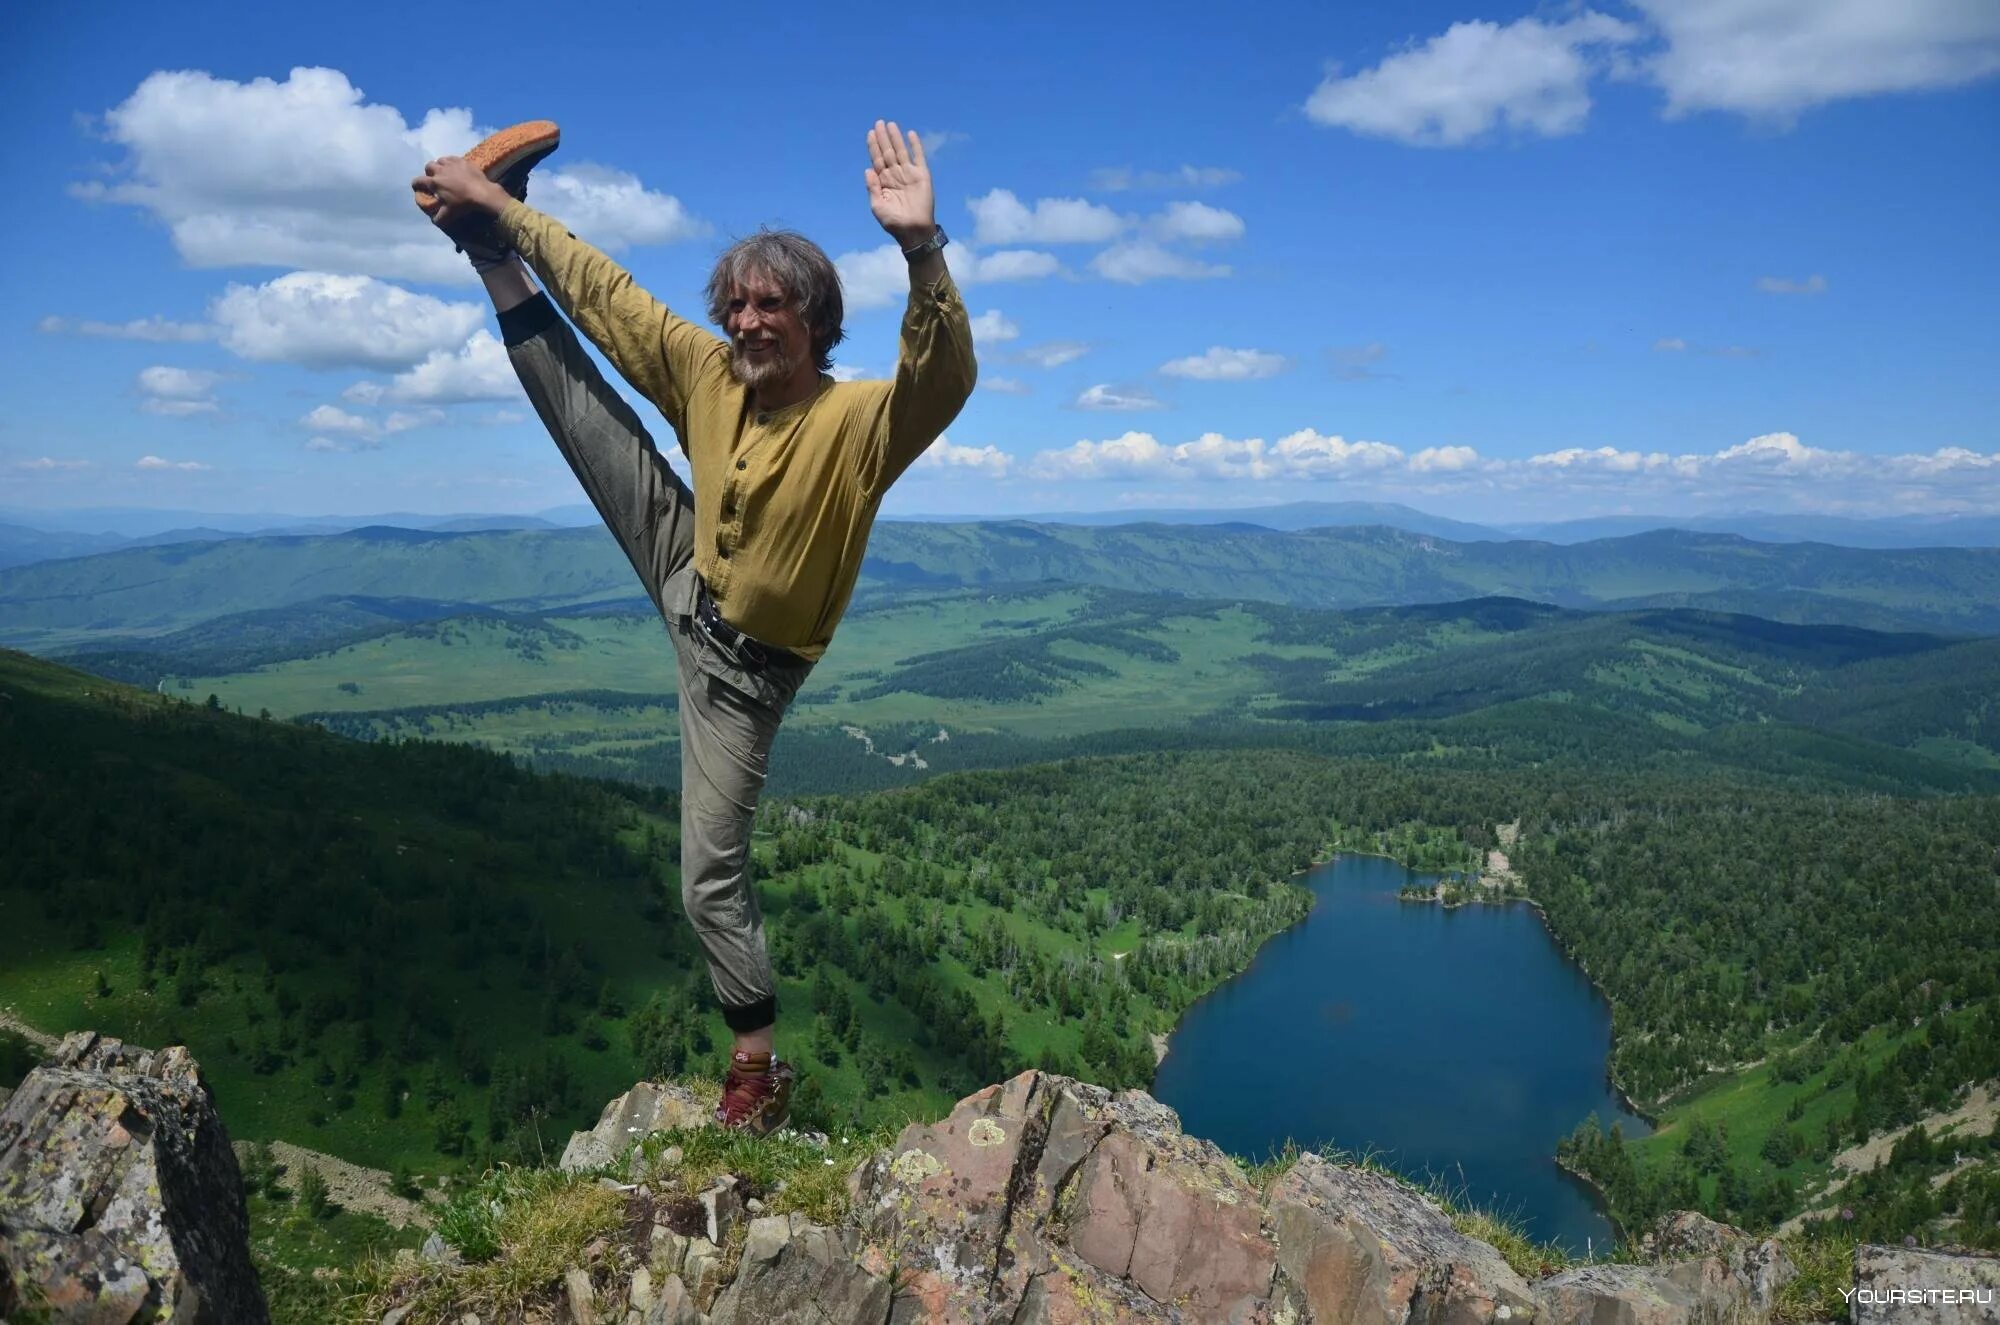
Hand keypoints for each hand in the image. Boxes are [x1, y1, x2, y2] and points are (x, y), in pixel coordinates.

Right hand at [411, 156, 510, 220]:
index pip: (418, 181)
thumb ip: (439, 218)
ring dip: (440, 166)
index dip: (416, 185)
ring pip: (440, 160)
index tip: (417, 187)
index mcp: (434, 182)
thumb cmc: (463, 203)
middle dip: (429, 172)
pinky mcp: (462, 160)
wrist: (482, 193)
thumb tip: (434, 221)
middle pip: (428, 166)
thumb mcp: (450, 214)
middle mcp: (440, 170)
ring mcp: (451, 164)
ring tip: (445, 172)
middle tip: (435, 179)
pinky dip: (451, 162)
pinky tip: (455, 167)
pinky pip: (452, 158)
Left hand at [864, 121, 935, 248]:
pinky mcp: (922, 175)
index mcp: (884, 182)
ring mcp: (909, 174)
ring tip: (890, 124)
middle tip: (878, 123)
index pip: (877, 159)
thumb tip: (868, 169)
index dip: (873, 146)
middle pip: (887, 152)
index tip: (870, 133)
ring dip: (896, 138)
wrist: (914, 231)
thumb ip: (872, 188)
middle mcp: (895, 175)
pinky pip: (918, 157)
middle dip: (883, 138)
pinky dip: (915, 146)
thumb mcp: (877, 206)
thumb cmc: (894, 222)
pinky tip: (910, 134)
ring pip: (901, 151)